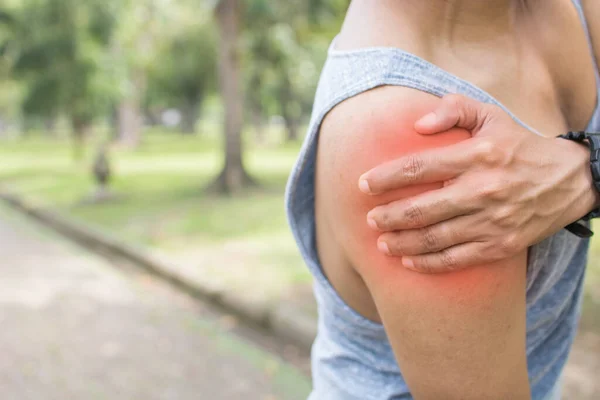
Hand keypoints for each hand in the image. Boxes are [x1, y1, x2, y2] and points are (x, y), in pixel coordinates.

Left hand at [359, 94, 598, 272]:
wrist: (570, 181)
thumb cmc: (520, 145)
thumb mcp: (491, 116)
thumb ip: (453, 109)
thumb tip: (417, 124)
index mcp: (477, 155)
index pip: (419, 167)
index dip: (386, 177)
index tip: (363, 185)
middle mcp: (482, 190)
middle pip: (422, 208)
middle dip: (389, 216)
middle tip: (370, 219)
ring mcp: (492, 221)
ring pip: (435, 238)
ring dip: (403, 243)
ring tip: (382, 243)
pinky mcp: (501, 245)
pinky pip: (457, 259)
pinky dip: (429, 263)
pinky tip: (408, 262)